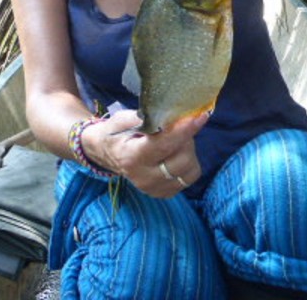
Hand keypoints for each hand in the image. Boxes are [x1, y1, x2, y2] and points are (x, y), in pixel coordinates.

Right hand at [82, 110, 208, 197]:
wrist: (106, 153)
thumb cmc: (116, 132)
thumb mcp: (124, 118)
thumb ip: (148, 117)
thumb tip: (175, 114)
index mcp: (131, 157)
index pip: (164, 144)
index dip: (184, 130)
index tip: (200, 116)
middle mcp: (144, 177)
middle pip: (182, 159)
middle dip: (187, 137)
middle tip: (179, 124)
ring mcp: (155, 188)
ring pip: (190, 169)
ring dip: (189, 149)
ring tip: (176, 139)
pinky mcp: (164, 193)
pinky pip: (189, 177)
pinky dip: (188, 162)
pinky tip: (175, 152)